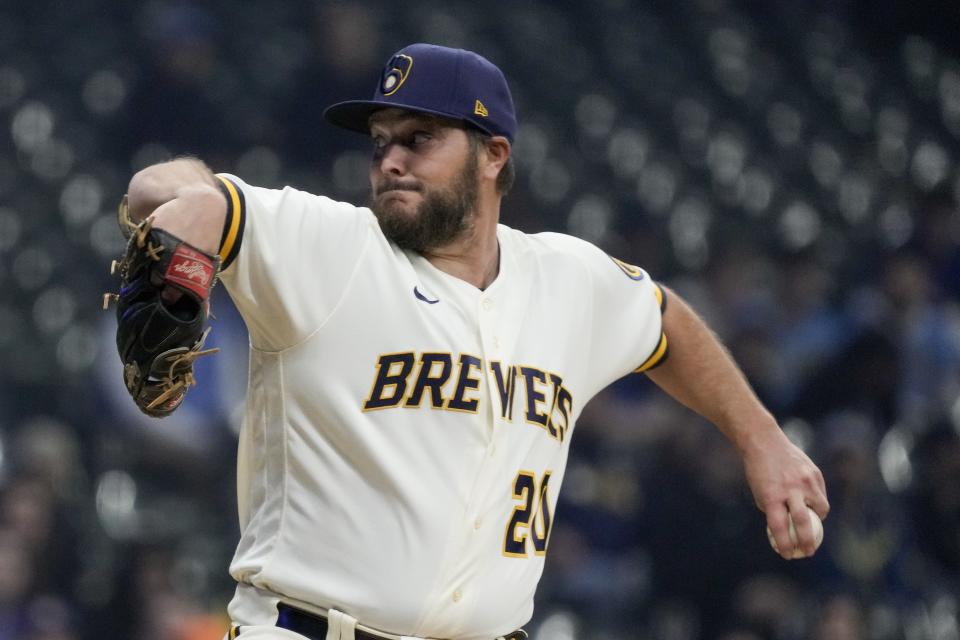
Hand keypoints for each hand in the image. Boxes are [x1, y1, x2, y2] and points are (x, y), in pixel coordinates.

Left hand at [742, 429, 828, 558]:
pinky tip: (812, 503)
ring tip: (813, 525)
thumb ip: (775, 511)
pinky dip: (818, 502)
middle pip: (803, 522)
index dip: (784, 544)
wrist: (765, 443)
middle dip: (808, 541)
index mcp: (772, 496)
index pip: (779, 527)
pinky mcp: (814, 473)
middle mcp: (790, 489)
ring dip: (818, 520)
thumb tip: (786, 533)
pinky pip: (821, 494)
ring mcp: (805, 481)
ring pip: (820, 508)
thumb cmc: (760, 473)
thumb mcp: (761, 494)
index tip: (787, 555)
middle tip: (808, 552)